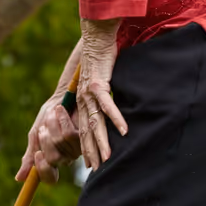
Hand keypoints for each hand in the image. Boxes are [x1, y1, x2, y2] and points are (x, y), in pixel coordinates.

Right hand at [17, 92, 82, 183]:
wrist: (62, 96)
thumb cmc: (48, 116)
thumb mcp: (35, 136)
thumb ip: (29, 156)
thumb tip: (19, 179)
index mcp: (53, 159)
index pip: (50, 178)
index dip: (42, 169)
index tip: (37, 154)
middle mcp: (67, 157)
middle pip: (53, 159)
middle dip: (45, 139)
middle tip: (43, 126)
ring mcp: (77, 147)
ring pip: (60, 144)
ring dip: (52, 126)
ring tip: (52, 114)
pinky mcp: (85, 135)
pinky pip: (70, 134)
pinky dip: (61, 120)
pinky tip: (60, 110)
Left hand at [72, 27, 127, 171]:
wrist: (95, 36)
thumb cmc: (99, 58)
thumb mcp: (97, 81)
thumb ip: (100, 95)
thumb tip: (106, 108)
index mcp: (82, 101)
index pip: (83, 129)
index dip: (86, 147)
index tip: (90, 164)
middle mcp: (83, 99)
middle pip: (87, 130)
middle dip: (91, 151)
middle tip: (95, 169)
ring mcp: (89, 92)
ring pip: (96, 122)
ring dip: (102, 141)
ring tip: (108, 157)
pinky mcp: (99, 83)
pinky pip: (108, 104)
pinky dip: (116, 118)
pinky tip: (123, 131)